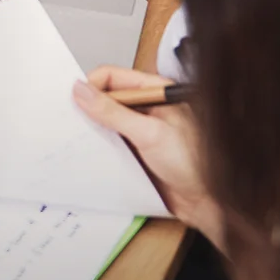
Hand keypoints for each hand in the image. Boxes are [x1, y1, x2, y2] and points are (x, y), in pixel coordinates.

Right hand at [72, 66, 224, 248]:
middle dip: (87, 108)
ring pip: (105, 123)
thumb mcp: (150, 133)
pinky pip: (110, 145)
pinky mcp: (136, 153)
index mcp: (156, 93)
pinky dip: (97, 148)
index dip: (92, 86)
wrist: (209, 202)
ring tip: (76, 139)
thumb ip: (114, 112)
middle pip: (107, 99)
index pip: (114, 77)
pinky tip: (89, 155)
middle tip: (70, 121)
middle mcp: (147, 109)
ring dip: (91, 130)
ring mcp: (141, 131)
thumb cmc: (196, 164)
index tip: (75, 101)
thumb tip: (82, 91)